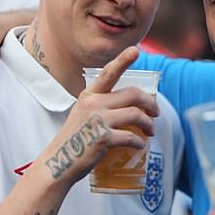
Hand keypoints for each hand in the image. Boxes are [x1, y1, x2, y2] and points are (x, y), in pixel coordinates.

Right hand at [38, 46, 159, 184]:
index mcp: (89, 95)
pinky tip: (140, 145)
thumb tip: (129, 108)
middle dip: (150, 103)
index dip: (123, 60)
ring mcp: (98, 120)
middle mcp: (93, 103)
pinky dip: (139, 142)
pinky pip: (131, 137)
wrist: (58, 163)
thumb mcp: (83, 114)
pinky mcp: (103, 138)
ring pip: (136, 114)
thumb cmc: (74, 141)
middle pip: (133, 94)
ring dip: (148, 124)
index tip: (136, 51)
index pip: (108, 73)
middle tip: (156, 112)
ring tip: (150, 131)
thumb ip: (101, 106)